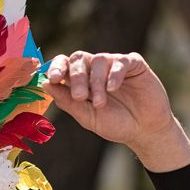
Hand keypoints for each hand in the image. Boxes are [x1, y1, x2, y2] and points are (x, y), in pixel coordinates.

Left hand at [44, 51, 189, 170]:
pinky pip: (121, 61)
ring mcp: (114, 65)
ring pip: (99, 60)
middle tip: (80, 96)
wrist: (143, 131)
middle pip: (79, 58)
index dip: (57, 67)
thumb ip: (67, 102)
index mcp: (81, 80)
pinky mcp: (134, 64)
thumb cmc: (115, 124)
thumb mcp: (87, 117)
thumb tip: (46, 84)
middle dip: (76, 77)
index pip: (64, 64)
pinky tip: (112, 89)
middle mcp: (96, 69)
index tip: (54, 79)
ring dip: (96, 82)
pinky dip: (114, 74)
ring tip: (100, 103)